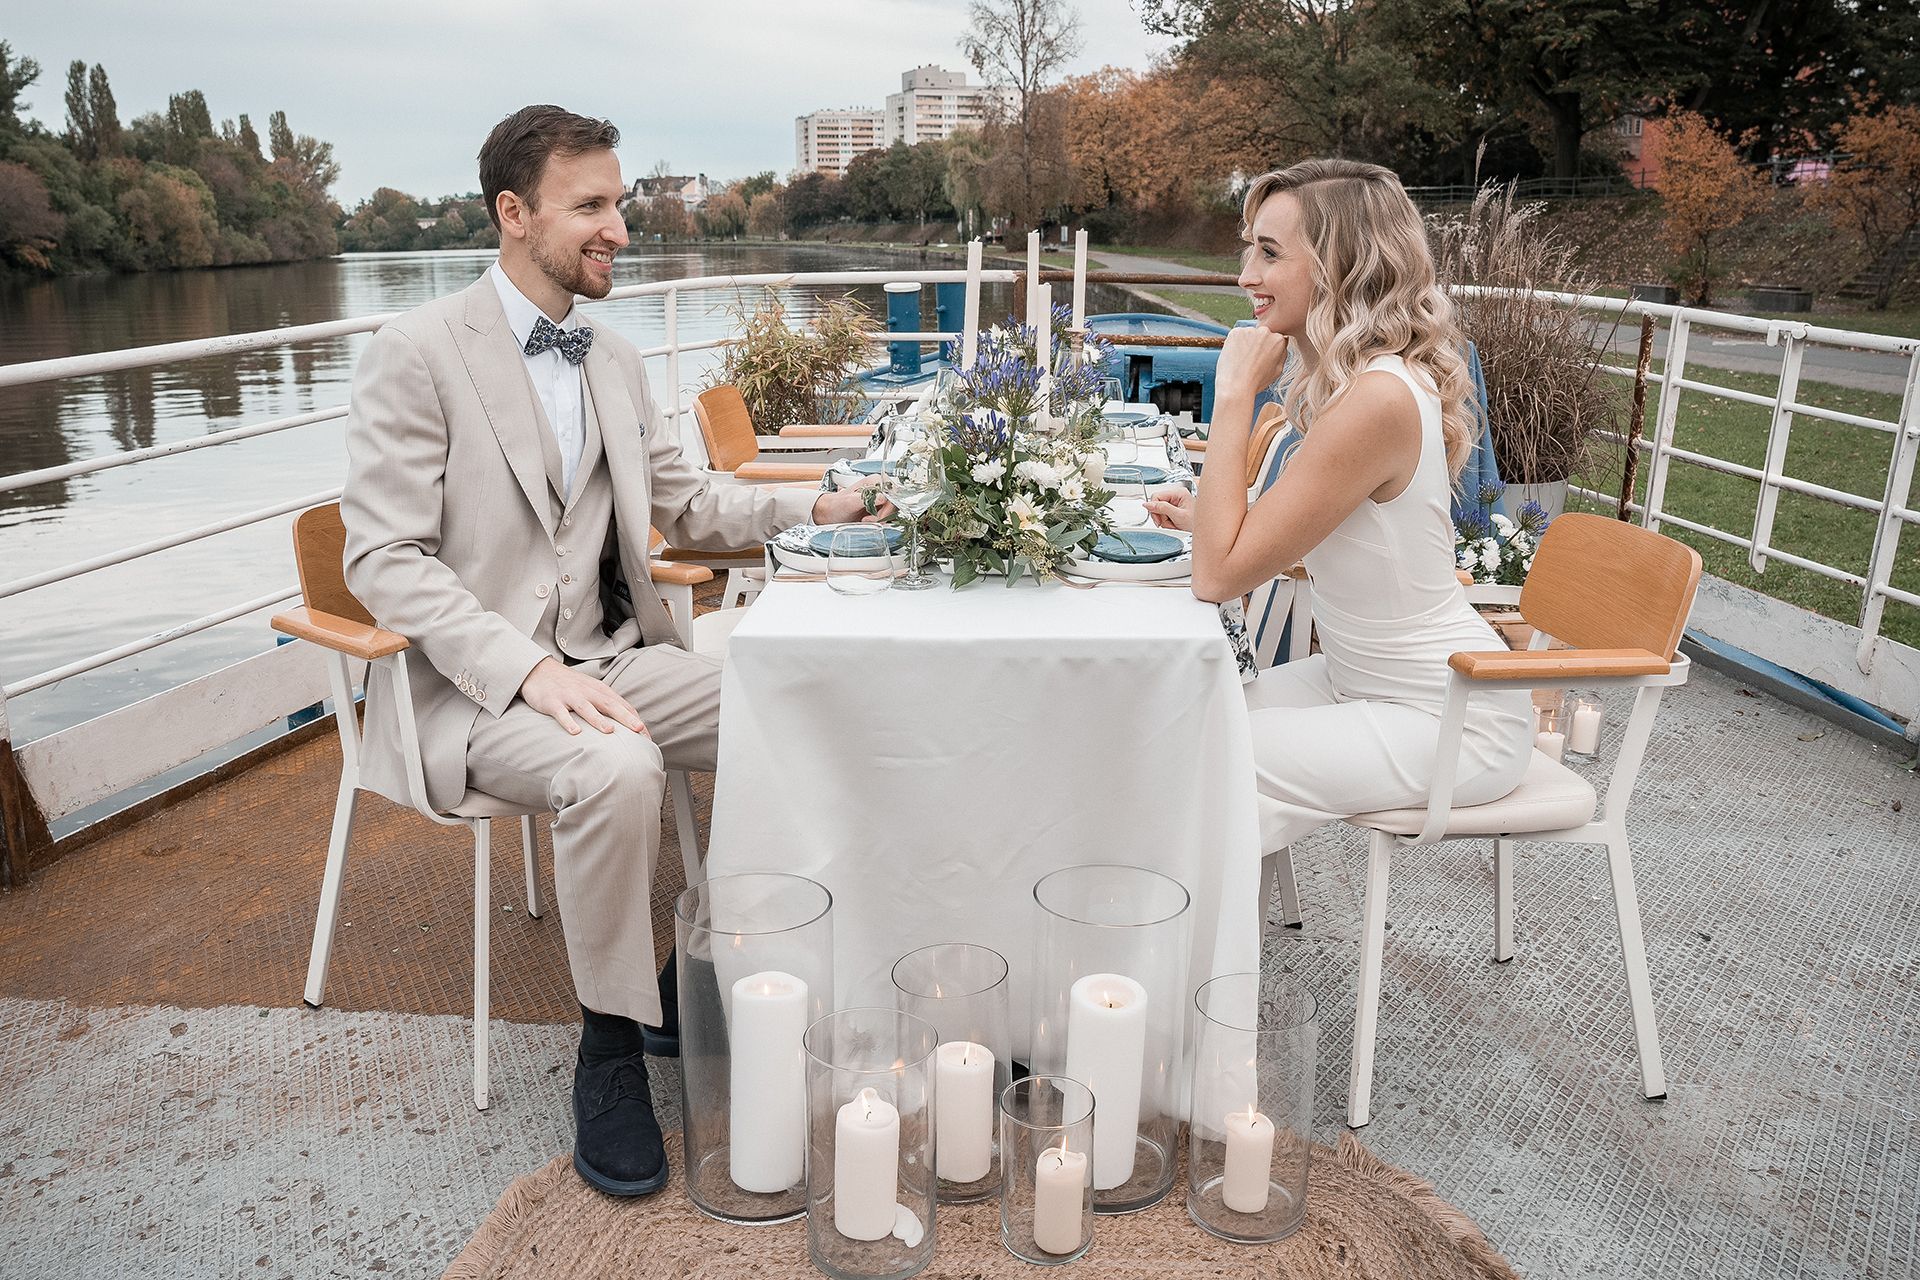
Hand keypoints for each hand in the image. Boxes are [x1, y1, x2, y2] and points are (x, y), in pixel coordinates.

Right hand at [517, 657, 648, 736]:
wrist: (539, 670)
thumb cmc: (571, 685)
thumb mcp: (592, 690)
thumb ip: (608, 704)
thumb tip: (630, 722)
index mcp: (599, 690)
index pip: (622, 705)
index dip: (635, 720)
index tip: (647, 737)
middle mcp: (587, 692)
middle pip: (609, 704)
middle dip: (625, 717)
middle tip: (639, 730)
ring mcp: (569, 696)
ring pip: (586, 708)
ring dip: (598, 719)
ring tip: (610, 731)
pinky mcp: (552, 702)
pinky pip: (560, 713)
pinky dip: (568, 722)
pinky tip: (575, 732)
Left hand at [812, 479, 893, 524]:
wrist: (830, 513)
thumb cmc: (837, 505)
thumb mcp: (850, 502)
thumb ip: (866, 499)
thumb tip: (883, 498)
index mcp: (876, 481)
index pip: (893, 494)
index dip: (888, 508)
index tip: (877, 517)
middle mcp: (881, 489)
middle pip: (895, 504)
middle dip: (883, 516)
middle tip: (868, 521)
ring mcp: (881, 499)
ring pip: (893, 512)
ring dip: (881, 521)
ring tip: (865, 521)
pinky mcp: (880, 509)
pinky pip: (888, 518)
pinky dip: (880, 523)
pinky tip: (869, 523)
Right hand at [1146, 486, 1194, 531]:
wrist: (1203, 530)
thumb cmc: (1196, 522)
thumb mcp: (1178, 516)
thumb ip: (1162, 508)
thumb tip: (1148, 504)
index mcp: (1178, 493)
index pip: (1157, 496)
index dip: (1154, 508)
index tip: (1157, 518)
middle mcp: (1176, 496)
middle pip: (1157, 504)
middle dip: (1160, 516)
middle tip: (1168, 523)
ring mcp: (1175, 503)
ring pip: (1159, 511)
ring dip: (1164, 520)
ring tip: (1174, 524)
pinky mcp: (1173, 509)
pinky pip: (1163, 515)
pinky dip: (1166, 522)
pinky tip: (1174, 524)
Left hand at [1215, 328, 1289, 405]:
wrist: (1237, 385)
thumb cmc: (1257, 381)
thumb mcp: (1278, 370)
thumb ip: (1281, 354)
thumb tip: (1281, 345)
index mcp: (1279, 340)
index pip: (1275, 340)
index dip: (1267, 350)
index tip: (1261, 358)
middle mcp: (1266, 332)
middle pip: (1262, 335)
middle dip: (1258, 344)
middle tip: (1250, 359)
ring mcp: (1250, 330)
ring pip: (1248, 334)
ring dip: (1246, 343)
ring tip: (1242, 360)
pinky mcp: (1235, 332)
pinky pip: (1236, 336)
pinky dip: (1235, 343)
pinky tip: (1234, 356)